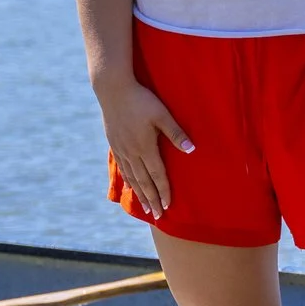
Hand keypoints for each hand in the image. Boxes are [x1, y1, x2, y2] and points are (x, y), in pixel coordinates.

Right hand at [97, 77, 190, 217]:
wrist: (113, 89)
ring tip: (145, 207)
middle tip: (157, 215)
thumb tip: (191, 150)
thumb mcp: (162, 114)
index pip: (157, 175)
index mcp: (145, 147)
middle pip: (143, 182)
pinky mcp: (114, 143)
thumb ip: (176, 133)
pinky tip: (131, 185)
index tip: (168, 206)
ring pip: (131, 177)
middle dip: (152, 199)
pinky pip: (122, 168)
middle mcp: (132, 152)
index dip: (164, 191)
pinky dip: (128, 180)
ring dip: (139, 193)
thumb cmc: (141, 100)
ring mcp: (121, 149)